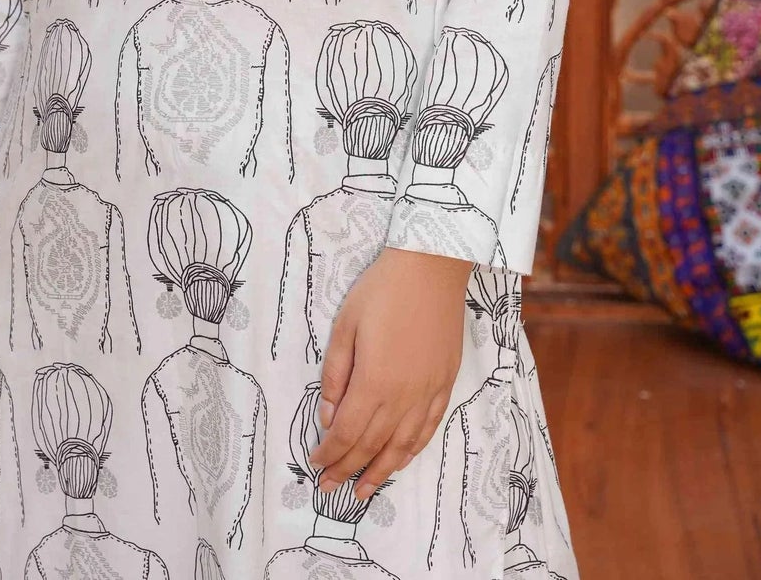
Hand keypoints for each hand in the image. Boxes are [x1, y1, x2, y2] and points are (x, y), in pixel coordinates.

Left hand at [306, 247, 473, 500]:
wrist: (432, 269)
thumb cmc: (381, 291)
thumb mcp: (345, 326)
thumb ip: (335, 375)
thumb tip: (328, 416)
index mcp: (374, 382)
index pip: (347, 432)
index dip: (330, 453)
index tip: (316, 465)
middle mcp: (403, 397)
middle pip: (372, 445)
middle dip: (348, 469)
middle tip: (331, 488)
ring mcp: (427, 394)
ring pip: (402, 447)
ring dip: (380, 472)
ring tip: (363, 491)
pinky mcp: (444, 385)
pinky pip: (427, 430)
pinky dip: (411, 451)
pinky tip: (400, 461)